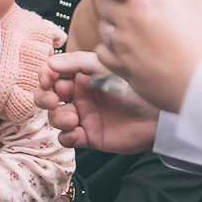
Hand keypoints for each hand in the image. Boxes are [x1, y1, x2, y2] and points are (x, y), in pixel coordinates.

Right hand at [36, 51, 161, 152]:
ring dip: (58, 118)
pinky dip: (66, 136)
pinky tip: (76, 132)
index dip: (44, 77)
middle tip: (53, 100)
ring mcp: (84, 117)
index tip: (47, 80)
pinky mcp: (89, 136)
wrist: (157, 114)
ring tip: (74, 118)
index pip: (52, 75)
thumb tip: (50, 63)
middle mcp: (79, 96)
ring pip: (55, 118)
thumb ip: (76, 62)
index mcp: (81, 77)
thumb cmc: (135, 86)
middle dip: (44, 98)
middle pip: (47, 97)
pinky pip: (67, 139)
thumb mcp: (104, 67)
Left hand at [90, 0, 201, 112]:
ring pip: (102, 25)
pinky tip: (126, 49)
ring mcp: (122, 45)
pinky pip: (102, 51)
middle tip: (131, 1)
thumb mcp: (200, 6)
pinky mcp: (121, 67)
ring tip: (133, 27)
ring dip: (112, 23)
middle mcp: (127, 18)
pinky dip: (110, 48)